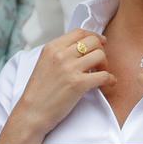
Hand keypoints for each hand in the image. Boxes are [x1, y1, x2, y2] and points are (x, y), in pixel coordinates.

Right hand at [0, 29, 115, 143]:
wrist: (32, 111)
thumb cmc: (39, 90)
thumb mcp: (44, 63)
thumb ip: (60, 52)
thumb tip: (81, 47)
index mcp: (52, 47)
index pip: (79, 32)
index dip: (94, 36)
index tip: (100, 43)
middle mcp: (61, 55)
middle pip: (93, 41)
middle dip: (101, 50)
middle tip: (99, 62)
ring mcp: (70, 69)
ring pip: (100, 55)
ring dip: (105, 64)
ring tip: (101, 73)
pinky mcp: (78, 84)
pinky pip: (104, 75)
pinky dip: (110, 79)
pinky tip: (108, 83)